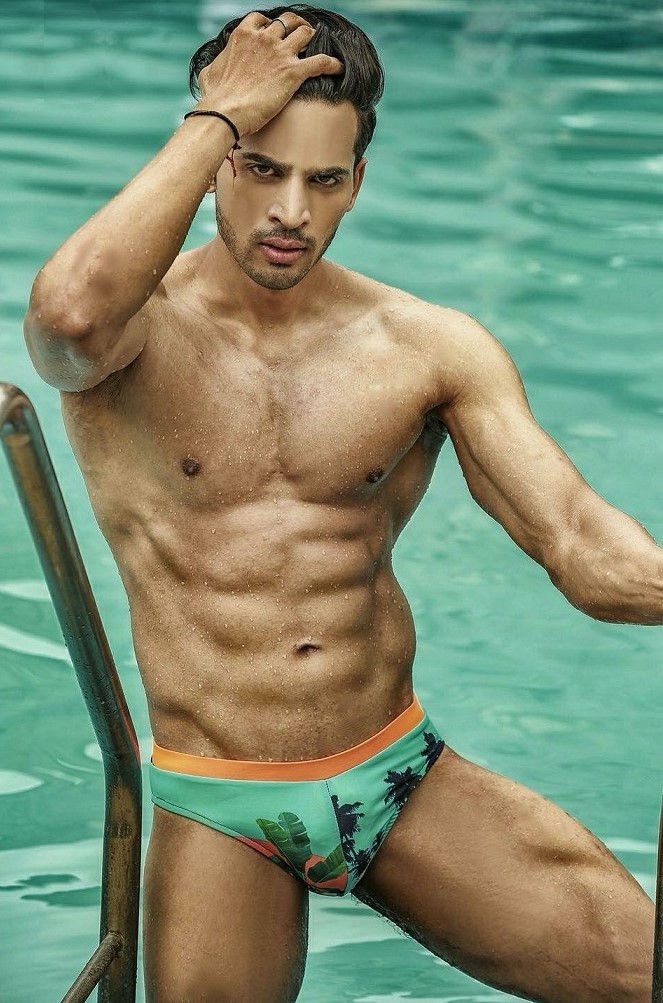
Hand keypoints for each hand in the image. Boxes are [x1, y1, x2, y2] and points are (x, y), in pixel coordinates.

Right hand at [195, 11, 343, 137]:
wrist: (225, 112)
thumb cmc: (215, 97)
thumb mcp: (210, 74)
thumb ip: (216, 65)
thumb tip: (213, 70)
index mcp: (244, 35)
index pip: (262, 19)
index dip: (272, 26)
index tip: (276, 36)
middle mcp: (264, 38)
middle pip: (288, 21)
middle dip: (296, 27)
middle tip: (302, 37)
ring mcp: (280, 53)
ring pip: (305, 33)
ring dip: (313, 40)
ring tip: (319, 48)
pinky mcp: (293, 72)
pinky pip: (321, 61)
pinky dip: (332, 63)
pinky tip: (339, 68)